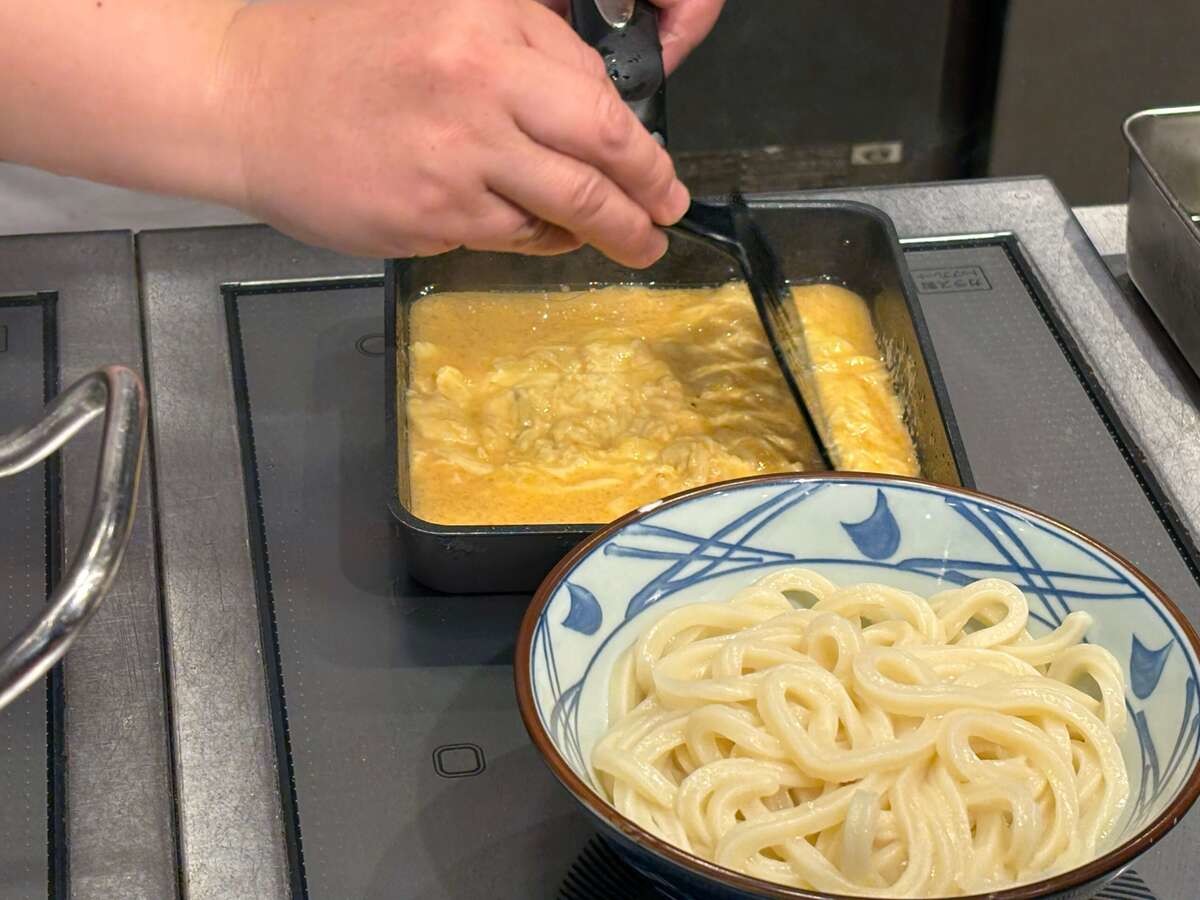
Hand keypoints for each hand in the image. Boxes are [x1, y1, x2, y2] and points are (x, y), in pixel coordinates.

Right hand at [218, 0, 690, 264]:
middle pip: (603, 148)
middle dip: (652, 189)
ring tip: (638, 244)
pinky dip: (541, 240)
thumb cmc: (331, 52)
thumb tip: (587, 104)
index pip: (594, 85)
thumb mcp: (431, 9)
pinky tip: (549, 238)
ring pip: (567, 204)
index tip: (651, 158)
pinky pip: (512, 236)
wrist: (242, 98)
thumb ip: (515, 45)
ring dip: (615, 231)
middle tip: (670, 210)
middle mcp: (480, 86)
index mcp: (487, 22)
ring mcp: (457, 157)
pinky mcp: (431, 214)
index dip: (636, 133)